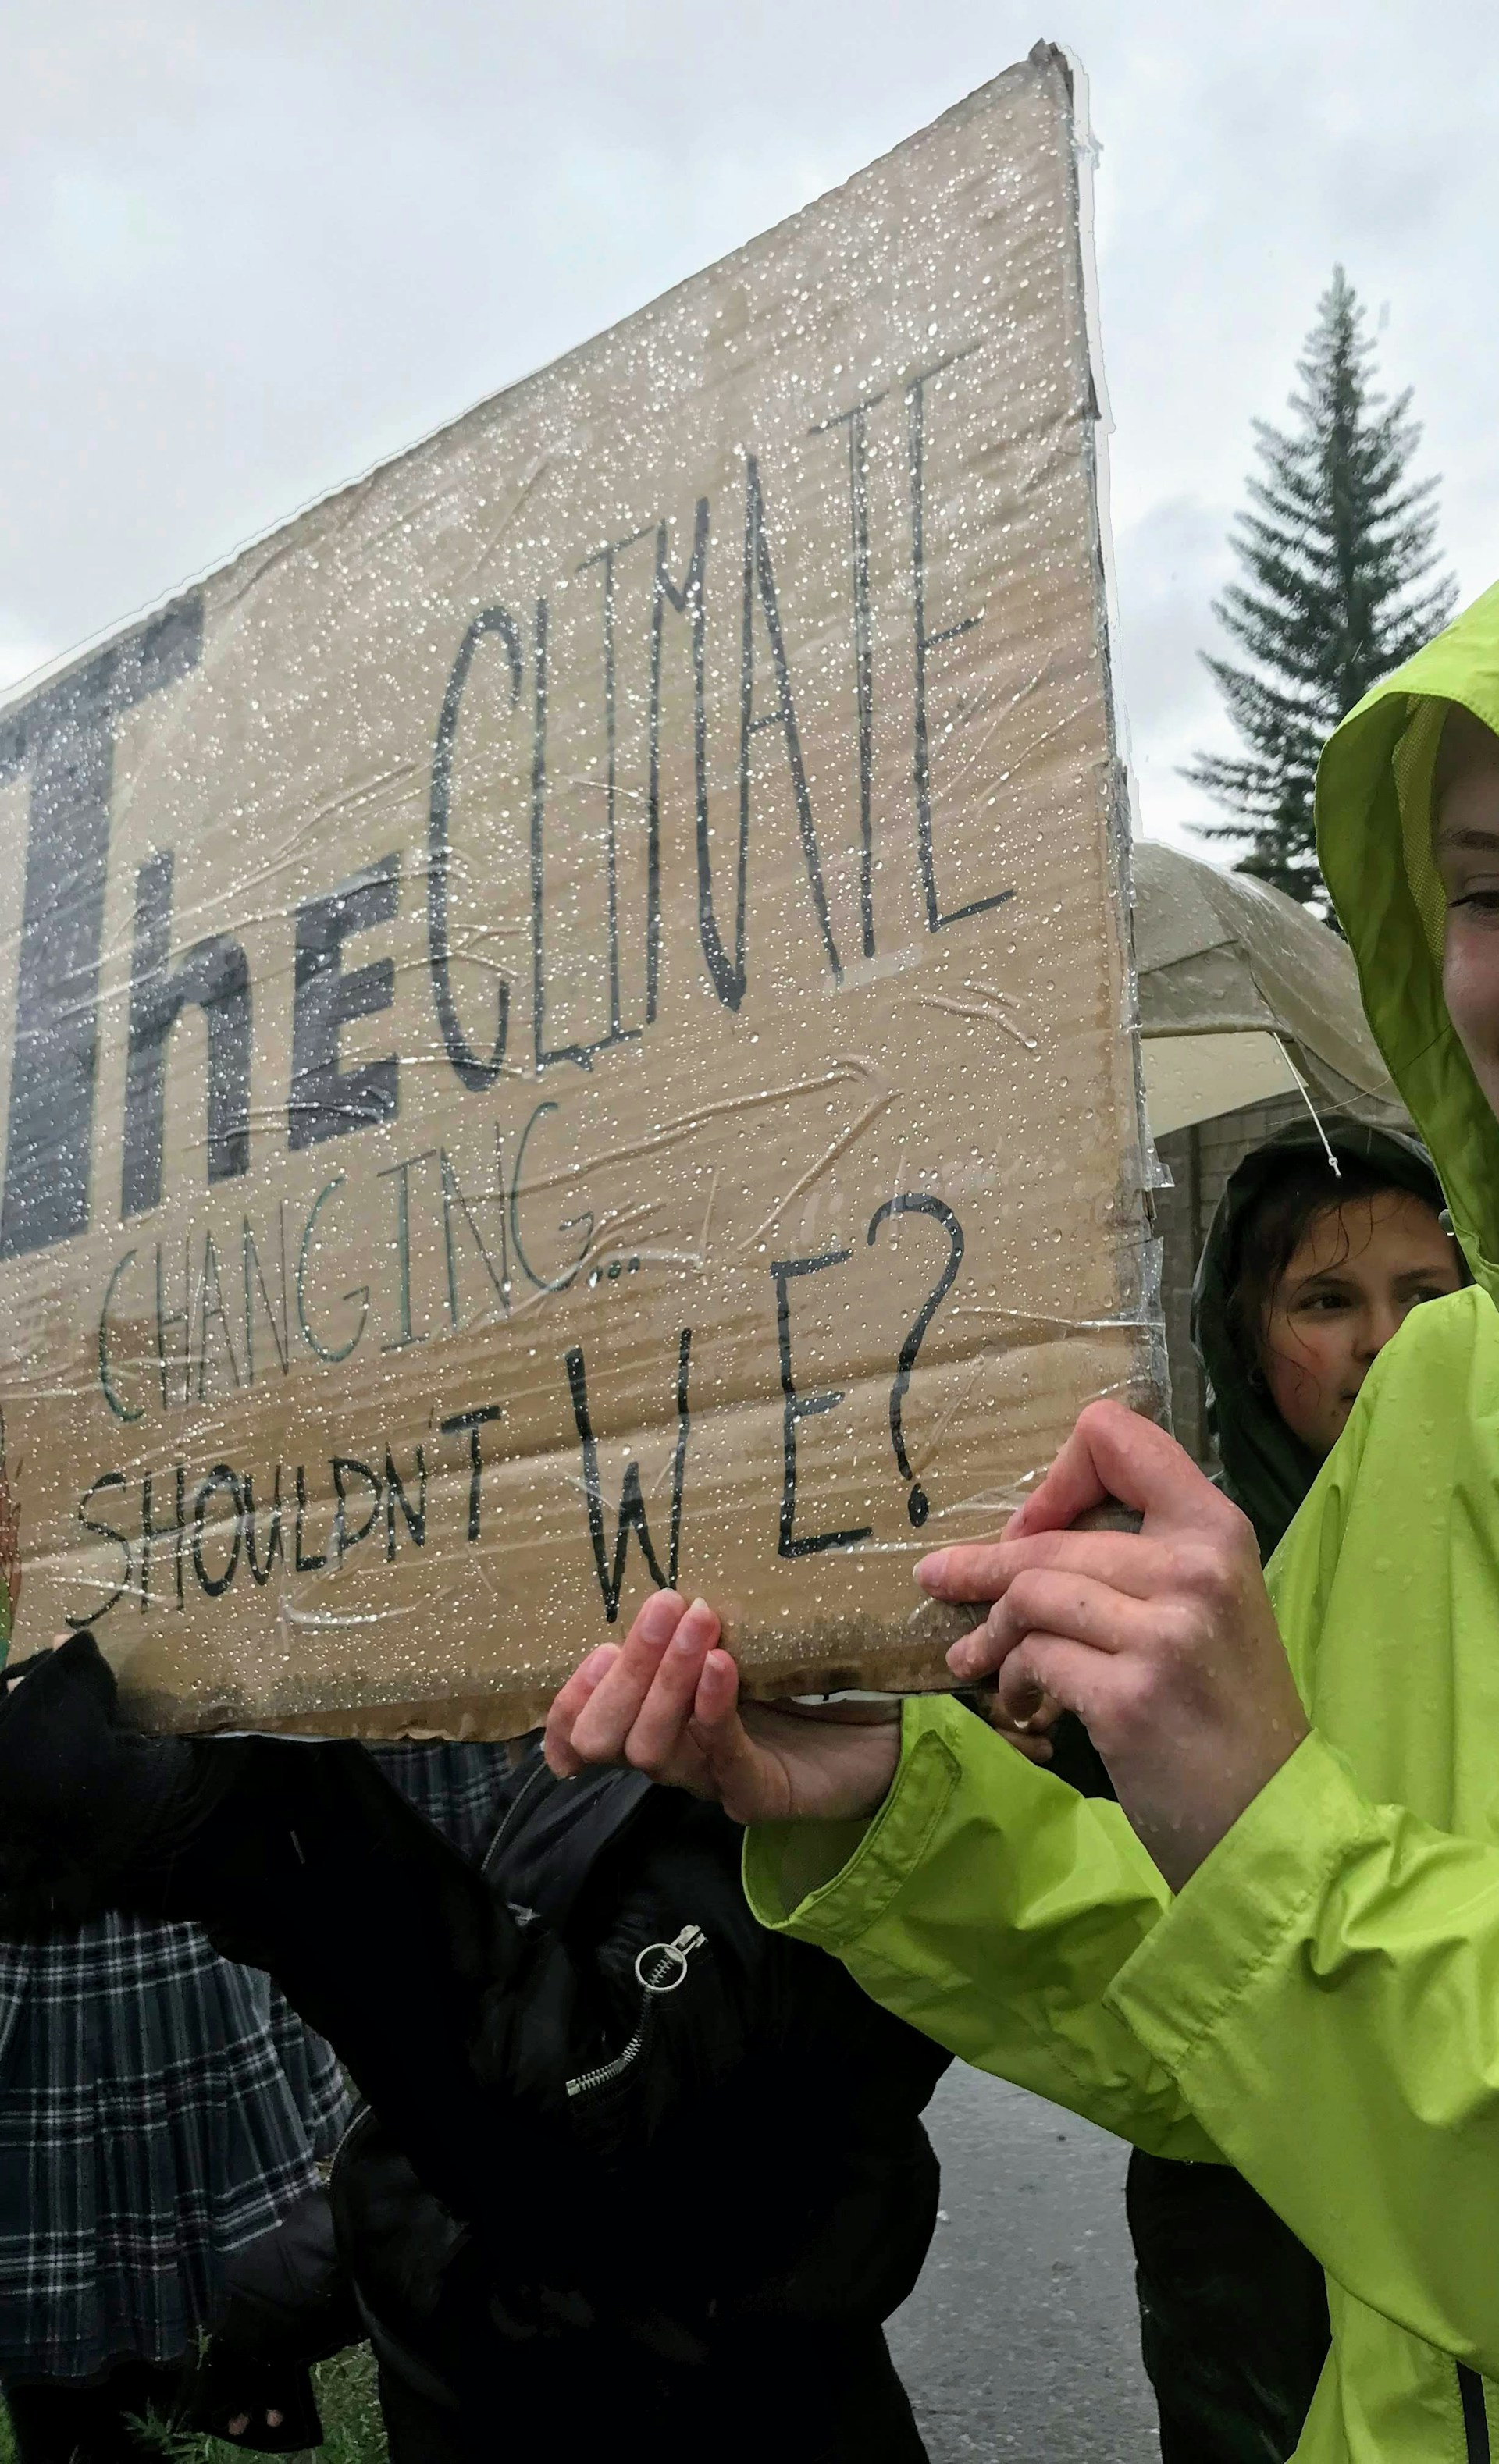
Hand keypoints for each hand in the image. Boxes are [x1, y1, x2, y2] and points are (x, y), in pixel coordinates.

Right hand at [544, 1590, 900, 1824]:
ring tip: (702, 1622)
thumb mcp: (748, 1637)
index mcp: (659, 1720)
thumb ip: (702, 1620)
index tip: (596, 1652)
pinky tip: (722, 1667)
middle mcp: (677, 1756)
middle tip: (664, 1607)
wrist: (890, 1733)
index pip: (584, 1732)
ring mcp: (715, 1781)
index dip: (571, 1703)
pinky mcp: (761, 1796)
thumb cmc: (812, 1678)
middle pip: (611, 1738)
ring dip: (669, 1679)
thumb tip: (673, 1566)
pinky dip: (714, 1710)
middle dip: (626, 1673)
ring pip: (657, 1749)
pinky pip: (724, 1759)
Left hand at [918, 1400, 1308, 1889]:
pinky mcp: (1129, 1695)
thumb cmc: (1228, 1713)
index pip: (1116, 1436)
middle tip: (939, 1580)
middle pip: (1051, 1536)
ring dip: (990, 1630)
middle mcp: (1195, 1568)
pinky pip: (1034, 1658)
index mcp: (1218, 1530)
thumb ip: (1144, 1558)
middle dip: (983, 1564)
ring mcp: (1164, 1632)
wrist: (1271, 1820)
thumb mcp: (1209, 1608)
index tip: (1035, 1525)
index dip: (1060, 1474)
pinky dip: (1014, 1680)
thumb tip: (1034, 1533)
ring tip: (976, 1659)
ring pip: (1030, 1593)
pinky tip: (1026, 1705)